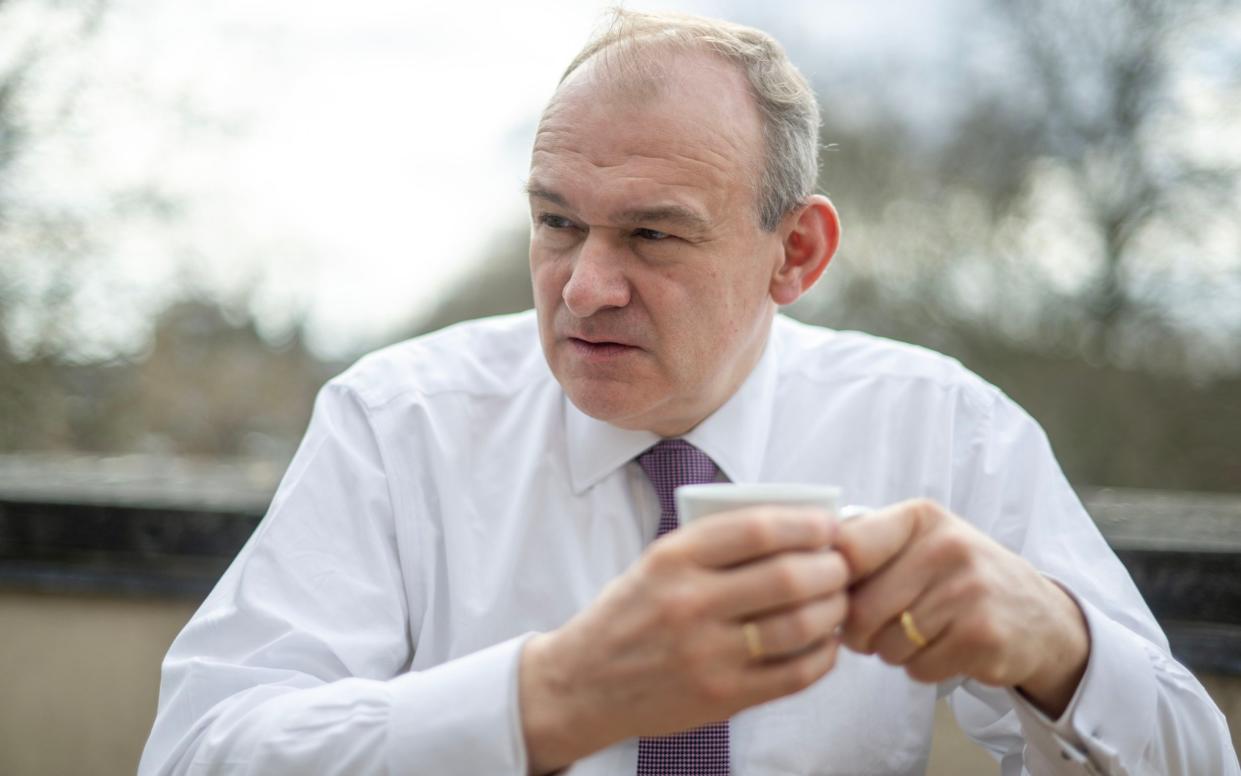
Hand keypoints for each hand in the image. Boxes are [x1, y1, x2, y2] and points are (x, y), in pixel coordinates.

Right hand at [519, 507, 848, 774]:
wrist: (585, 682)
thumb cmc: (631, 614)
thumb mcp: (657, 563)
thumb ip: (716, 544)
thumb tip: (797, 526)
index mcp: (673, 558)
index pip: (758, 529)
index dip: (806, 524)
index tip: (827, 525)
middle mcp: (690, 603)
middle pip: (788, 576)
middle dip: (831, 567)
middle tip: (841, 566)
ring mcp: (706, 654)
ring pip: (798, 625)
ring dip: (832, 609)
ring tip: (837, 601)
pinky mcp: (722, 697)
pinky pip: (794, 674)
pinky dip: (822, 655)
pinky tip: (823, 642)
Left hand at [834, 499, 1089, 717]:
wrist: (1039, 616)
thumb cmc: (958, 577)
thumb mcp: (920, 542)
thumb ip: (866, 547)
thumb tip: (803, 571)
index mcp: (920, 517)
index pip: (846, 548)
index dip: (830, 582)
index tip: (835, 594)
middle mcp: (946, 547)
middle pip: (860, 609)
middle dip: (857, 631)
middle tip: (874, 629)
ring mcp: (968, 592)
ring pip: (886, 644)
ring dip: (890, 651)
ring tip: (918, 634)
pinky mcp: (983, 636)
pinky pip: (917, 669)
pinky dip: (920, 668)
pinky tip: (943, 649)